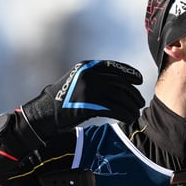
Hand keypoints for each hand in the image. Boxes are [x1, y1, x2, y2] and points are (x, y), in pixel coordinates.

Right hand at [22, 60, 144, 143]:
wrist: (45, 113)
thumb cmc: (64, 99)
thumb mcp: (78, 80)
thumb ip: (96, 78)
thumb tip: (120, 83)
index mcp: (87, 67)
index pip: (114, 67)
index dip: (129, 73)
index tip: (139, 80)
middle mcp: (89, 75)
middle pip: (120, 83)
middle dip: (133, 93)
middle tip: (140, 102)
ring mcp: (89, 90)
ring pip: (119, 97)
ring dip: (131, 106)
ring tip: (136, 113)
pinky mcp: (89, 105)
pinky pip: (114, 109)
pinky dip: (125, 114)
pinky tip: (129, 119)